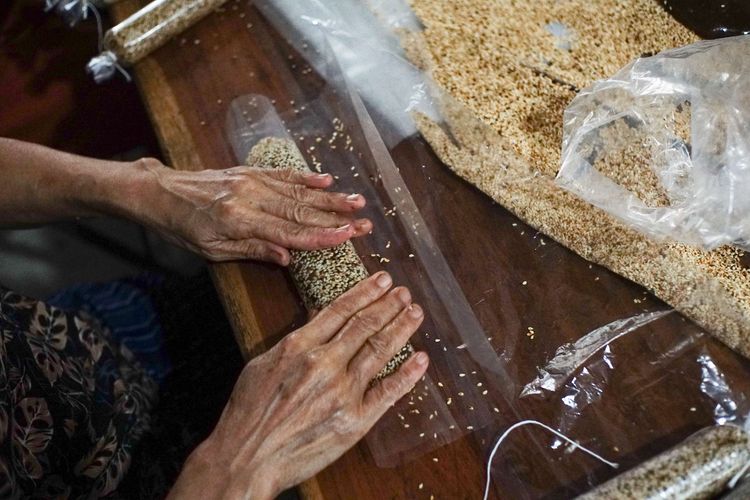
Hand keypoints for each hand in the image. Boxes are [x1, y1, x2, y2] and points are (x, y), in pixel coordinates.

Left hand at [133, 159, 371, 263]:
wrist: (160, 193)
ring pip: (298, 191)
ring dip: (330, 198)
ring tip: (357, 202)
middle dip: (337, 218)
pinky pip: (283, 175)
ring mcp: (251, 181)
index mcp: (240, 220)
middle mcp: (250, 197)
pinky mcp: (250, 171)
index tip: (348, 237)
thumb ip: (253, 250)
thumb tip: (289, 257)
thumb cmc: (183, 229)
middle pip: (302, 210)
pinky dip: (307, 178)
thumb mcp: (212, 251)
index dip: (322, 236)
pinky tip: (327, 181)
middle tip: (365, 223)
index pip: (290, 231)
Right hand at [168, 272, 428, 499]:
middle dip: (389, 305)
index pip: (341, 310)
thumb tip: (317, 317)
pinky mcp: (354, 422)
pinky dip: (407, 374)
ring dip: (401, 328)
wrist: (246, 458)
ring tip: (414, 313)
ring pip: (380, 350)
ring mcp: (342, 393)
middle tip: (404, 292)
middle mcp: (324, 365)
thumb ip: (294, 341)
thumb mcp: (263, 363)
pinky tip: (421, 358)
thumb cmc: (248, 412)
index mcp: (299, 346)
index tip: (382, 280)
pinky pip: (388, 392)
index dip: (366, 292)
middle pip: (365, 325)